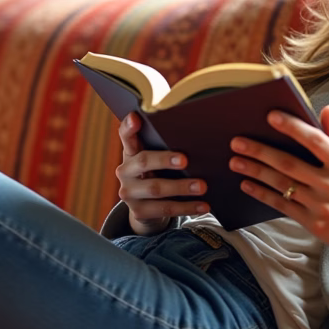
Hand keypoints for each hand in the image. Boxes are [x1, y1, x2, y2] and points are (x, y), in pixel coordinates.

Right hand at [116, 113, 208, 234]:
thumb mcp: (157, 159)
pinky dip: (186, 207)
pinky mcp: (138, 211)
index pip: (126, 135)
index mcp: (131, 152)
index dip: (129, 126)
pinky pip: (165, 209)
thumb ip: (165, 148)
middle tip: (186, 160)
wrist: (148, 208)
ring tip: (202, 186)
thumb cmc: (158, 174)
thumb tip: (196, 137)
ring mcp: (129, 192)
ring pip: (155, 189)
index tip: (136, 117)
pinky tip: (203, 205)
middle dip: (165, 160)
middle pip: (144, 161)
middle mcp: (125, 171)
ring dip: (181, 187)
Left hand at [229, 105, 328, 285]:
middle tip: (237, 142)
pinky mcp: (312, 223)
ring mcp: (321, 205)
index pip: (315, 141)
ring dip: (256, 171)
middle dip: (261, 151)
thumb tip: (326, 109)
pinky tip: (247, 184)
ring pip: (282, 184)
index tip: (271, 116)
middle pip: (290, 163)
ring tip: (236, 161)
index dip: (292, 127)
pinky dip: (262, 194)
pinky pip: (282, 205)